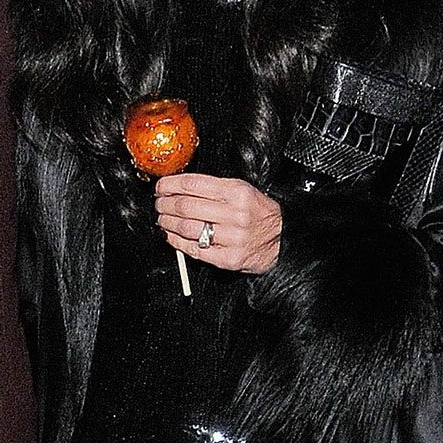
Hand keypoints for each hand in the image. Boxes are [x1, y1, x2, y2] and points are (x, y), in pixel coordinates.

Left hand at [155, 175, 281, 274]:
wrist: (282, 240)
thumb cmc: (259, 214)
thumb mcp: (243, 191)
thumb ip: (214, 188)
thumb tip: (179, 187)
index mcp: (237, 192)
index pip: (193, 184)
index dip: (170, 185)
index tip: (160, 187)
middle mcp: (235, 214)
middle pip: (185, 206)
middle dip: (164, 204)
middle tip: (159, 204)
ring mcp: (232, 238)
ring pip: (186, 228)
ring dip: (166, 223)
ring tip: (162, 220)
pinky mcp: (228, 258)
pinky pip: (194, 250)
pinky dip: (176, 242)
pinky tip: (170, 236)